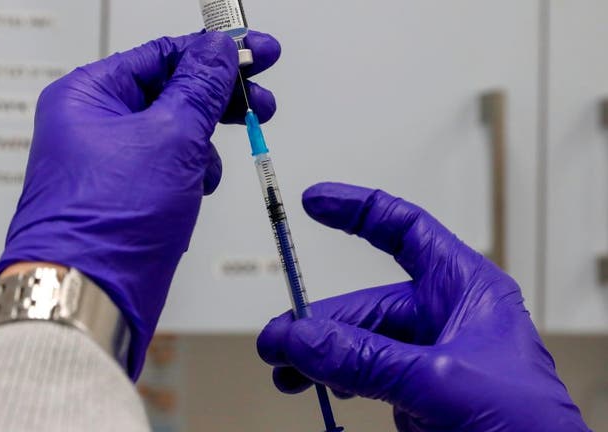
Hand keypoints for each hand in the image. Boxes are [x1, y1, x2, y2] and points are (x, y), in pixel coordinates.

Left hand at [0, 31, 280, 378]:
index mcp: (86, 96)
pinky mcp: (124, 195)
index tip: (256, 51)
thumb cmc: (105, 224)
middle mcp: (91, 125)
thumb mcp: (170, 138)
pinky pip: (167, 169)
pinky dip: (189, 177)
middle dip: (216, 102)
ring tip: (205, 172)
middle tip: (259, 101)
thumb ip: (200, 88)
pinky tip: (193, 193)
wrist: (87, 299)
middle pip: (169, 93)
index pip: (161, 55)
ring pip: (172, 134)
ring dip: (201, 149)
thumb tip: (218, 51)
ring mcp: (107, 163)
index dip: (214, 52)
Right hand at [257, 183, 589, 430]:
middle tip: (279, 341)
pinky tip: (317, 387)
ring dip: (318, 355)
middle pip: (366, 301)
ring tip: (286, 371)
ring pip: (358, 342)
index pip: (405, 230)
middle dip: (318, 320)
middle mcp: (444, 317)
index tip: (314, 202)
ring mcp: (428, 357)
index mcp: (465, 289)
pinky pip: (363, 374)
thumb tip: (304, 338)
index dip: (357, 210)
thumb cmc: (529, 426)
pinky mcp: (417, 392)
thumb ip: (367, 359)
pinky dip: (335, 379)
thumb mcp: (441, 381)